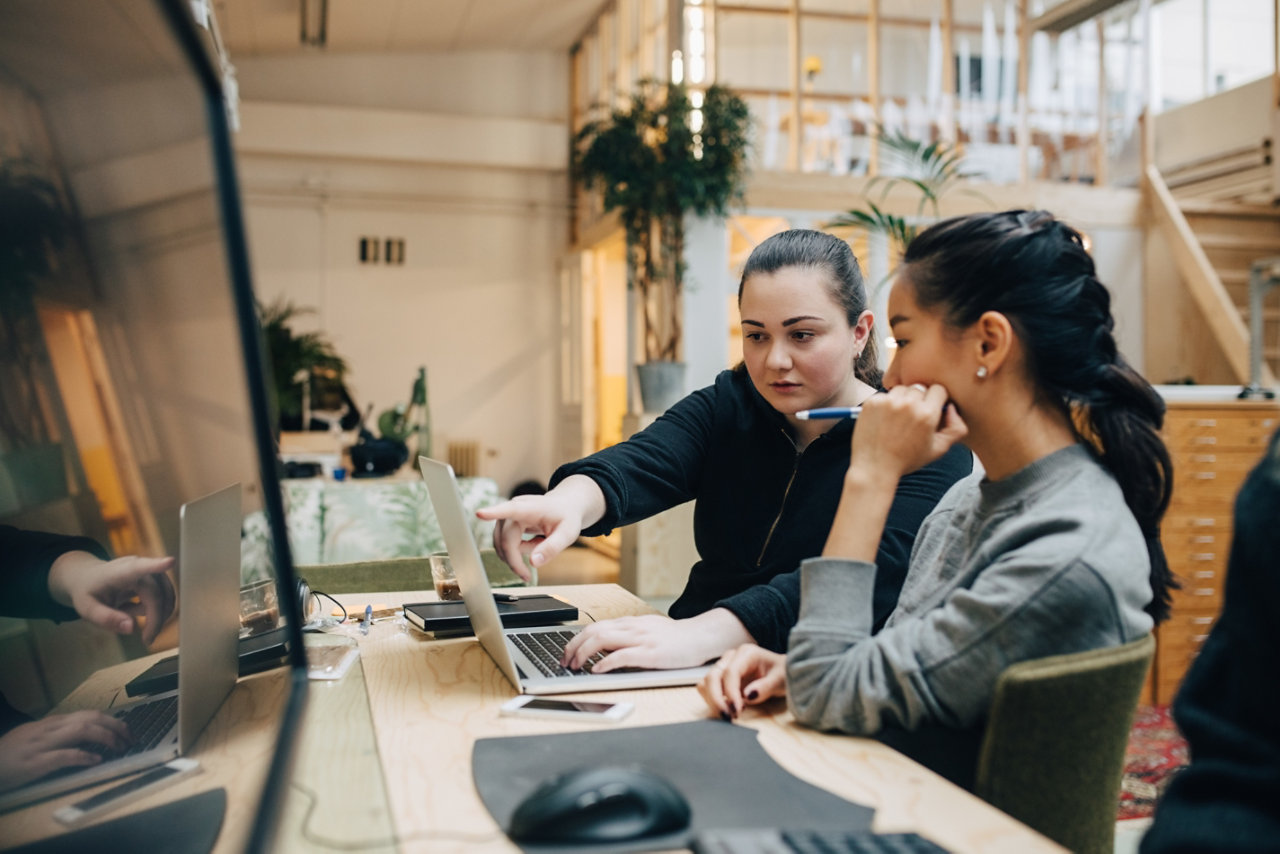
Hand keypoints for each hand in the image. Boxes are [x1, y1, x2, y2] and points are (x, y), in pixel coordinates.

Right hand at [0, 711, 130, 792]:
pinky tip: (96, 760)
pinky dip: (83, 756)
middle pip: (90, 718)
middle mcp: (48, 730)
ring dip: (106, 738)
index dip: (112, 720)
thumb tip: (84, 733)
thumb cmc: (8, 753)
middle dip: (115, 726)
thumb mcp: (34, 736)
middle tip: (130, 737)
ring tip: (119, 747)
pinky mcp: (34, 763)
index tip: (126, 729)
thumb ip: (57, 733)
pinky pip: (64, 756)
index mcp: (50, 724)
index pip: (88, 714)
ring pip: (81, 731)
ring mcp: (41, 745)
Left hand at [47, 552, 175, 644]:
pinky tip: (135, 610)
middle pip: (157, 595)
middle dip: (156, 619)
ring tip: (138, 625)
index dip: (156, 565)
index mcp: (119, 572)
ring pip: (166, 597)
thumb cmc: (89, 591)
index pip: (139, 568)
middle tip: (147, 640)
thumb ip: (106, 618)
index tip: (170, 562)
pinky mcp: (157, 578)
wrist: (89, 577)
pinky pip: (165, 598)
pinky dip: (155, 611)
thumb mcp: (87, 609)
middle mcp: (139, 568)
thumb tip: (131, 628)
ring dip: (158, 616)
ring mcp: (150, 571)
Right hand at [476, 476, 604, 580]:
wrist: (564, 506)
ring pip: (502, 545)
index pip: (510, 510)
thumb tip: (533, 563)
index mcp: (530, 508)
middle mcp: (514, 509)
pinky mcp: (504, 524)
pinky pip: (505, 544)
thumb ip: (552, 548)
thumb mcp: (568, 533)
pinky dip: (517, 550)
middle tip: (527, 577)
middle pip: (505, 541)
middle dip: (515, 561)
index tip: (480, 513)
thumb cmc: (566, 517)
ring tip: (539, 545)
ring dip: (518, 554)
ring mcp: (507, 517)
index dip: (494, 513)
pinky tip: (533, 543)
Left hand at [560, 610, 751, 672]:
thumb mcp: (647, 630)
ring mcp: (641, 639)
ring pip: (602, 640)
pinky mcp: (650, 654)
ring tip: (575, 666)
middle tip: (565, 662)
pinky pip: (621, 656)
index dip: (576, 639)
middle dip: (573, 647)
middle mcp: (632, 628)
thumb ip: (627, 635)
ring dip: (583, 654)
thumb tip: (604, 647)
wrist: (700, 637)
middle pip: (592, 631)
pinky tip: (596, 670)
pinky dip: (605, 663)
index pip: (594, 627)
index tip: (567, 652)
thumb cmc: (675, 638)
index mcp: (629, 623)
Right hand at [697, 644, 786, 719]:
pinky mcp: (720, 678)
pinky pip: (708, 689)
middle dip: (716, 699)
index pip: (730, 672)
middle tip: (728, 717)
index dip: (731, 693)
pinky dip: (713, 701)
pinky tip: (728, 709)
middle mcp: (731, 657)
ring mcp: (723, 666)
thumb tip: (747, 696)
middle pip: (712, 676)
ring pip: (706, 683)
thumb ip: (766, 686)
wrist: (782, 673)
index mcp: (747, 653)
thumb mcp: (781, 679)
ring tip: (729, 715)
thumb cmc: (783, 673)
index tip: (737, 710)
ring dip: (713, 701)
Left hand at [850, 383, 966, 478]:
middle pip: (920, 388)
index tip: (931, 409)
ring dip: (902, 399)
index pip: (938, 389)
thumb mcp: (939, 449)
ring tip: (898, 419)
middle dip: (919, 400)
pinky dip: (886, 404)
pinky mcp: (872, 403)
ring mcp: (888, 402)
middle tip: (913, 418)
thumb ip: (956, 428)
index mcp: (927, 414)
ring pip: (902, 389)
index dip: (937, 399)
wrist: (875, 467)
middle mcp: (908, 404)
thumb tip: (951, 408)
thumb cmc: (907, 460)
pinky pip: (885, 395)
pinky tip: (885, 421)